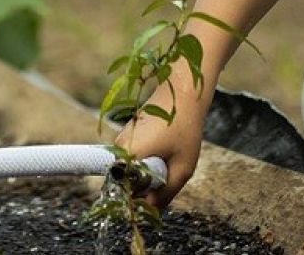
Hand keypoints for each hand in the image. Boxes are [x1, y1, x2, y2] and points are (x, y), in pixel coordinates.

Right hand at [113, 83, 207, 208]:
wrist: (181, 93)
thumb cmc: (185, 129)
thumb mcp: (182, 168)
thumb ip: (165, 194)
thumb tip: (151, 210)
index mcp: (128, 155)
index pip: (122, 191)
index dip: (139, 200)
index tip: (156, 197)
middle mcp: (118, 147)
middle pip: (126, 182)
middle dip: (145, 187)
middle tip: (169, 177)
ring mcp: (121, 140)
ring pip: (129, 171)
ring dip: (147, 174)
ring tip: (169, 160)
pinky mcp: (127, 135)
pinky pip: (132, 159)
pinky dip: (147, 162)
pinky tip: (165, 151)